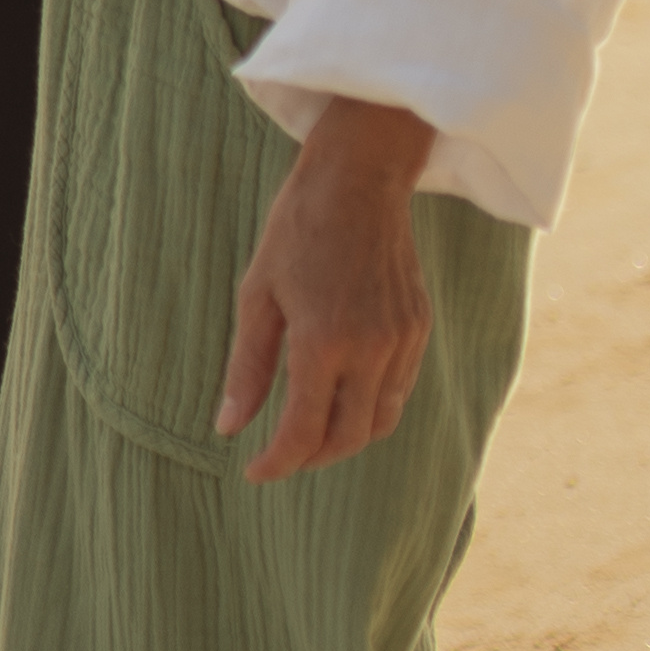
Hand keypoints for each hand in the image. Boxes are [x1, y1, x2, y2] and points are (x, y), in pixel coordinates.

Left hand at [214, 94, 433, 480]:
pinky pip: (399, 390)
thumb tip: (229, 427)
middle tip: (280, 455)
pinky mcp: (420, 328)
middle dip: (311, 457)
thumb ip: (246, 367)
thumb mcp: (257, 294)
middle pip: (347, 437)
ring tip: (311, 434)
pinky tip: (344, 396)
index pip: (304, 432)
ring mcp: (402, 340)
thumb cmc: (298, 230)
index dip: (277, 462)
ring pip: (380, 421)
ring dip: (345, 438)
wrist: (360, 179)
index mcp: (323, 341)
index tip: (255, 471)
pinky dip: (371, 408)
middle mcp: (371, 349)